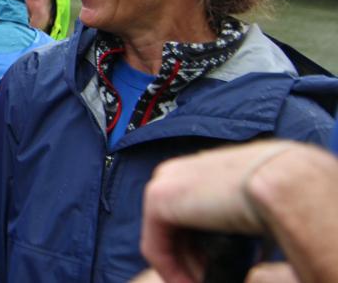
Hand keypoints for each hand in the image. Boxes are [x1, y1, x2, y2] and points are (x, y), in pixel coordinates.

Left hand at [140, 141, 293, 282]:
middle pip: (174, 227)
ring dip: (183, 268)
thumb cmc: (285, 194)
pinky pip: (155, 245)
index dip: (202, 250)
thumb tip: (240, 250)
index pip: (188, 214)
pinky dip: (171, 271)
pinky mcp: (157, 197)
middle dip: (192, 260)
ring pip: (164, 237)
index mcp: (205, 170)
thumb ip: (235, 220)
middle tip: (213, 279)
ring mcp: (166, 181)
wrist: (285, 181)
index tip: (221, 271)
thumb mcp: (253, 206)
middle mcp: (182, 171)